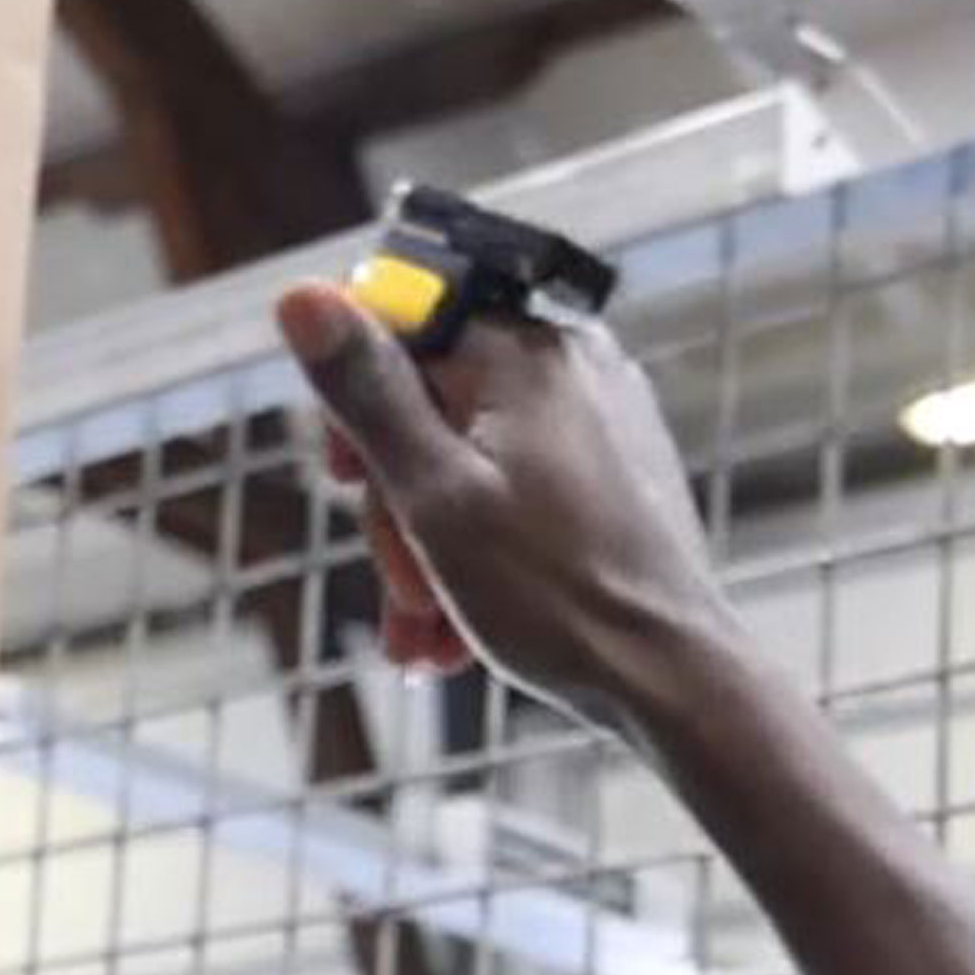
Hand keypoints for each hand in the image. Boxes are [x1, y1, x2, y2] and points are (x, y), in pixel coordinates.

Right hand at [274, 282, 743, 740]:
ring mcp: (601, 423)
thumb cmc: (558, 595)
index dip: (355, 403)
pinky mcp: (617, 479)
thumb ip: (366, 393)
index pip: (399, 325)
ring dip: (429, 553)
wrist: (673, 680)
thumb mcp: (433, 494)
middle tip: (401, 589)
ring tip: (422, 638)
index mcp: (523, 350)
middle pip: (431, 406)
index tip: (344, 475)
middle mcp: (571, 366)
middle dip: (395, 508)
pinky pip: (523, 498)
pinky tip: (459, 634)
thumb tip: (300, 295)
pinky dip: (483, 557)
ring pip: (472, 466)